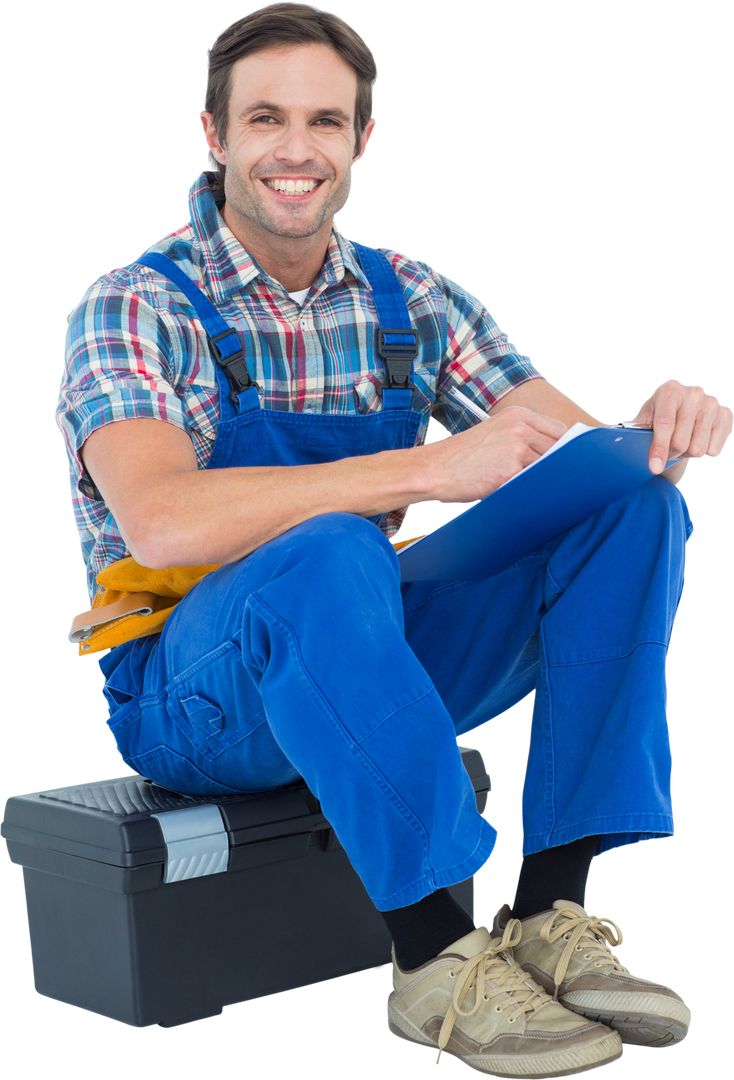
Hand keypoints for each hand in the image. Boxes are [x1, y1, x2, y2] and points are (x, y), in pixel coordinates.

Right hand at [422, 405, 567, 505]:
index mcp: (518, 415)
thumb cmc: (461, 457)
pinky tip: (521, 492)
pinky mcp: (512, 471)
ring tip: (531, 487)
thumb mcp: (494, 433)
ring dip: (546, 479)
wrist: (434, 469)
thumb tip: (554, 454)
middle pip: (561, 449)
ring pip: (551, 467)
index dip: (564, 449)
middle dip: (558, 465)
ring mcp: (518, 449)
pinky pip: (536, 483)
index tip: (563, 462)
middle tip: (551, 480)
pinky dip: (533, 489)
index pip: (560, 430)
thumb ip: (523, 437)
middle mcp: (521, 428)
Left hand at [629, 377, 733, 473]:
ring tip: (682, 446)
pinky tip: (698, 444)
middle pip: (680, 440)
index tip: (654, 468)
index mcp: (669, 389)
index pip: (664, 424)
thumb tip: (649, 460)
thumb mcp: (644, 421)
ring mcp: (712, 403)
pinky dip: (704, 453)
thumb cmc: (657, 416)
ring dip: (687, 454)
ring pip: (698, 448)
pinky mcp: (726, 413)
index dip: (659, 449)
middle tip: (668, 451)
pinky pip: (714, 447)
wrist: (681, 409)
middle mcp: (693, 393)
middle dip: (671, 453)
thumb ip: (642, 435)